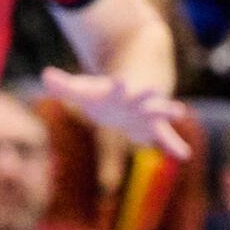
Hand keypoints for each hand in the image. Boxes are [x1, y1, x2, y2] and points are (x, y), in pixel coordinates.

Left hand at [43, 65, 192, 155]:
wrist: (131, 90)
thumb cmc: (103, 94)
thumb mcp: (84, 90)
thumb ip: (65, 86)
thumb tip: (45, 75)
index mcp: (118, 92)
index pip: (118, 88)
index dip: (119, 86)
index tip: (120, 81)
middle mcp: (136, 101)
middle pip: (143, 97)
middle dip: (148, 95)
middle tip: (154, 89)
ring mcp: (147, 113)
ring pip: (160, 112)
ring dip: (169, 112)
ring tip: (180, 111)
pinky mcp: (153, 126)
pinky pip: (166, 137)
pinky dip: (174, 145)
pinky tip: (184, 154)